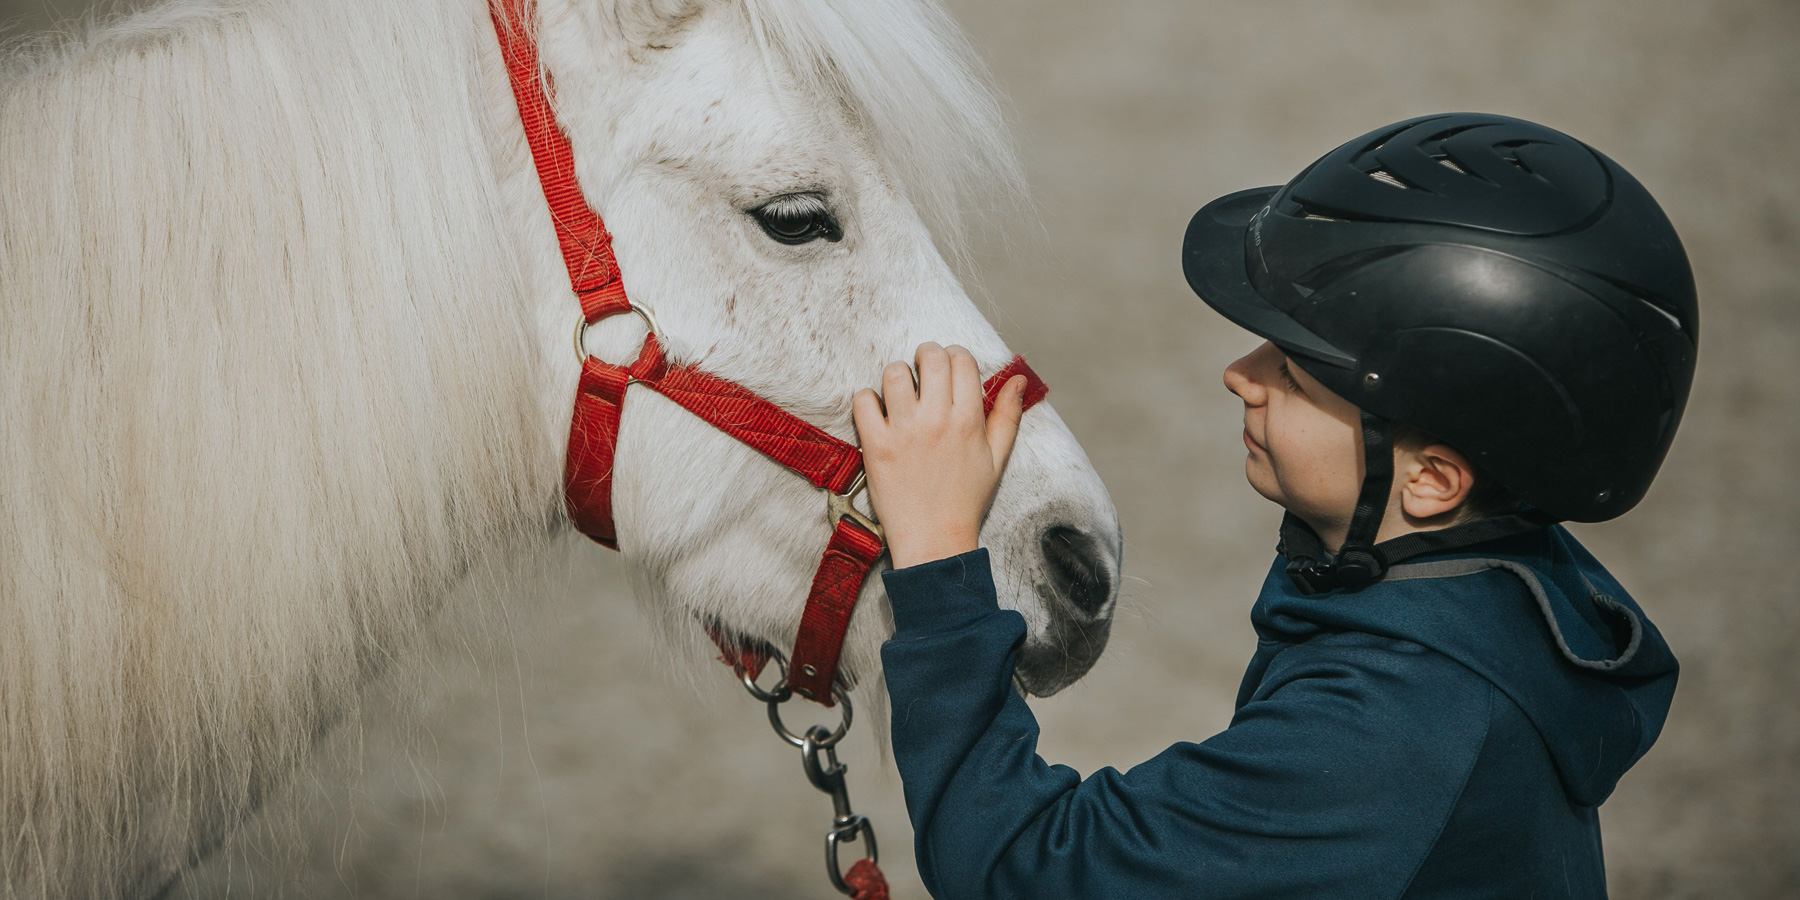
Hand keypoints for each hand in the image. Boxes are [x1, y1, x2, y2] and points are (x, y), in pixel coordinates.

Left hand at [852, 343, 1027, 568]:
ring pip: (894, 373)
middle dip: (926, 356)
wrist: (934, 540)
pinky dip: (867, 400)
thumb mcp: (996, 458)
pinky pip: (863, 401)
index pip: (961, 361)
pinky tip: (878, 413)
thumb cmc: (966, 500)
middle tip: (923, 370)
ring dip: (897, 375)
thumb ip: (1008, 415)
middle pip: (930, 357)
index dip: (954, 356)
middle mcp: (937, 421)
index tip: (949, 368)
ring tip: (899, 392)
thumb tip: (1019, 379)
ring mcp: (904, 432)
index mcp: (969, 421)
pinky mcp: (876, 446)